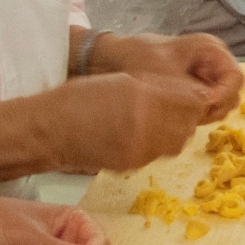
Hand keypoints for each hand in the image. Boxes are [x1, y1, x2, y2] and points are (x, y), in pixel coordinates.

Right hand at [41, 71, 215, 173]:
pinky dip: (157, 143)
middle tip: (173, 106)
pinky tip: (142, 133)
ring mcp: (141, 150)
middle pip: (189, 125)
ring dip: (175, 131)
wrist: (51, 130)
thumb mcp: (124, 80)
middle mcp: (147, 127)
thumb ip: (160, 88)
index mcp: (144, 99)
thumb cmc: (81, 97)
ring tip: (157, 120)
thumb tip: (191, 94)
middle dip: (186, 115)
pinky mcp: (133, 164)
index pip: (193, 103)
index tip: (189, 94)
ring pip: (178, 143)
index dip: (194, 98)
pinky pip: (158, 154)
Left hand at [94, 32, 243, 121]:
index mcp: (211, 49)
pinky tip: (178, 116)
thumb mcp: (165, 74)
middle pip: (232, 94)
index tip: (204, 106)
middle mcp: (214, 62)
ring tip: (182, 115)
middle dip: (215, 107)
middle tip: (192, 114)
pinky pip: (207, 108)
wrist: (115, 58)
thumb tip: (209, 105)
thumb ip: (190, 91)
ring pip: (221, 104)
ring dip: (205, 114)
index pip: (235, 78)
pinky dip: (197, 115)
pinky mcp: (197, 90)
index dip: (223, 95)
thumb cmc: (139, 58)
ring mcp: (206, 77)